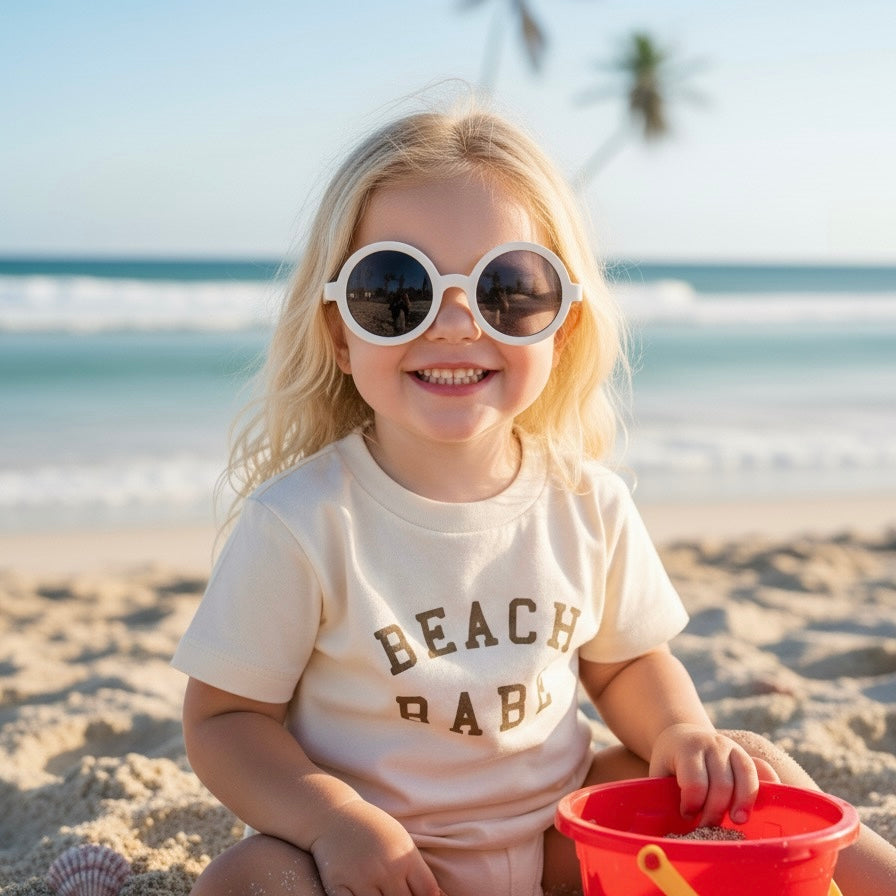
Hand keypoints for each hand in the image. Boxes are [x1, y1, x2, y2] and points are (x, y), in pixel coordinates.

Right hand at [309, 797, 441, 895]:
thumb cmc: (372, 829)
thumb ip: (417, 868)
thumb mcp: (400, 840)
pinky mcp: (339, 886)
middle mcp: (386, 869)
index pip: (428, 892)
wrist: (334, 815)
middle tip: (398, 895)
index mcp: (404, 856)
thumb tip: (438, 895)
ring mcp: (362, 879)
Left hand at [648, 723, 768, 825]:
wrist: (682, 735)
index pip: (695, 780)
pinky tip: (758, 807)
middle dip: (715, 810)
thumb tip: (657, 820)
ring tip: (736, 821)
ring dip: (743, 803)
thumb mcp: (659, 771)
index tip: (686, 814)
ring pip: (745, 776)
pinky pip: (762, 770)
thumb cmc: (669, 762)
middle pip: (721, 783)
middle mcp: (712, 744)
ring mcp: (731, 748)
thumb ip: (660, 791)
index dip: (692, 803)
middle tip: (706, 827)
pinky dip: (764, 788)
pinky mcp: (745, 755)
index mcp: (687, 748)